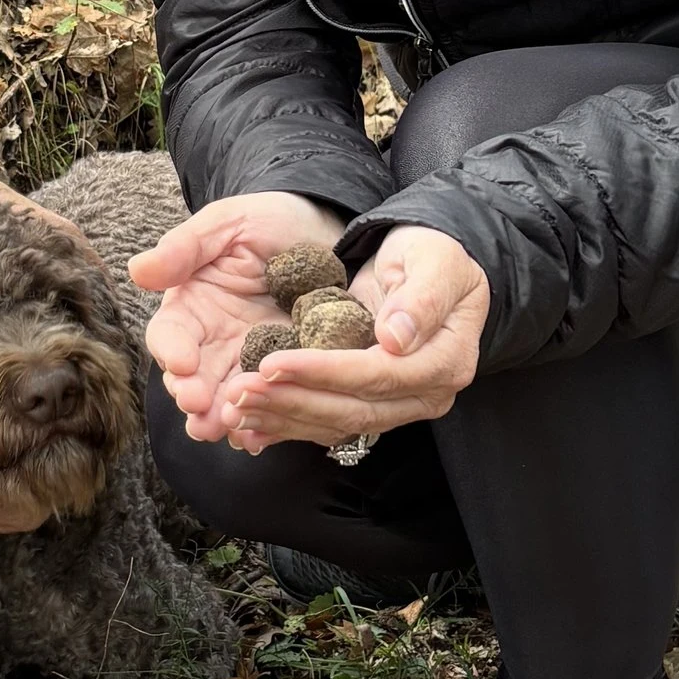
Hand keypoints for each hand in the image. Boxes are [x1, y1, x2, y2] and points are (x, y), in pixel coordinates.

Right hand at [128, 190, 346, 444]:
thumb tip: (137, 269)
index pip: (170, 334)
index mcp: (192, 306)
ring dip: (225, 417)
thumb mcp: (229, 223)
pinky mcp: (284, 376)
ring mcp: (249, 363)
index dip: (171, 350)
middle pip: (193, 379)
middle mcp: (213, 342)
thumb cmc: (270, 220)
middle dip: (194, 398)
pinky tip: (262, 436)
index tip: (182, 362)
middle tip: (201, 411)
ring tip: (231, 428)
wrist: (326, 233)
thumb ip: (186, 247)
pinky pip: (269, 405)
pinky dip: (263, 423)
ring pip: (227, 399)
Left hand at [220, 224, 489, 455]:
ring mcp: (398, 405)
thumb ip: (421, 298)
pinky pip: (326, 422)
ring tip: (233, 407)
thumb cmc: (432, 254)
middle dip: (293, 401)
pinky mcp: (370, 404)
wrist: (428, 264)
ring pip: (336, 422)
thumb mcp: (435, 259)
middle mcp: (425, 394)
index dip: (325, 372)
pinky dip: (286, 424)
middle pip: (354, 409)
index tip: (274, 362)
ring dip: (282, 417)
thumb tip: (394, 339)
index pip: (379, 375)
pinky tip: (247, 423)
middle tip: (240, 391)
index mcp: (445, 361)